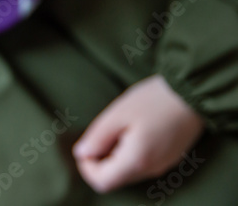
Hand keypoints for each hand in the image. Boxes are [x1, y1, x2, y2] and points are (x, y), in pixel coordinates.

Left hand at [73, 74, 203, 192]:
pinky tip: (131, 131)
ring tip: (117, 130)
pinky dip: (129, 154)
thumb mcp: (118, 115)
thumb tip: (82, 153)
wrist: (191, 92)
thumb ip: (97, 137)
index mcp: (136, 161)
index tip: (86, 146)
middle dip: (100, 162)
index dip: (87, 167)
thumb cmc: (153, 100)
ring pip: (128, 172)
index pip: (102, 182)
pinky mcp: (169, 157)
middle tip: (100, 136)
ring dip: (114, 157)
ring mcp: (162, 165)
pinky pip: (142, 164)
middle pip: (115, 179)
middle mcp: (151, 169)